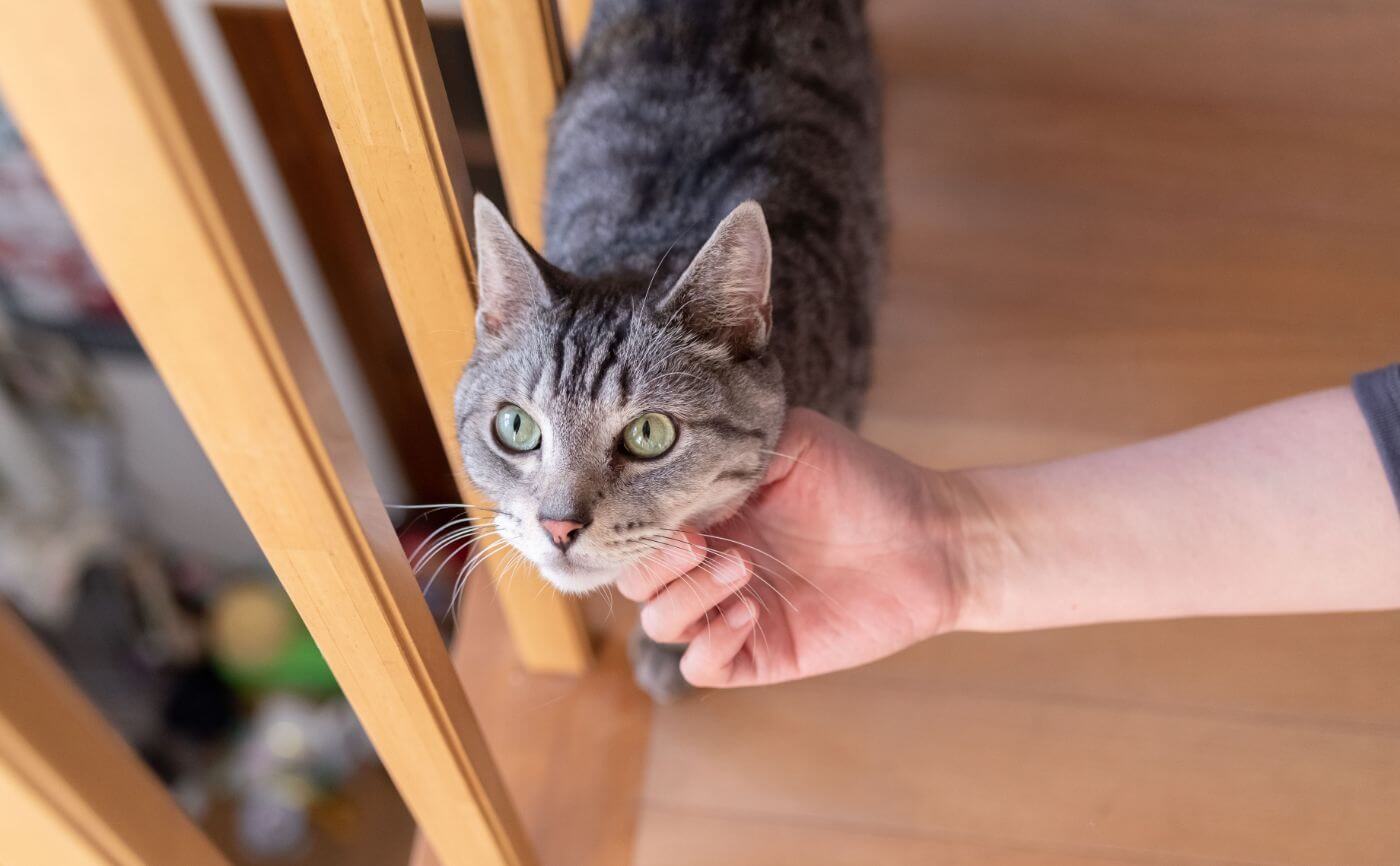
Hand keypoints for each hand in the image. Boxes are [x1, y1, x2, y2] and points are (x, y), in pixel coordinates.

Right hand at [616, 408, 967, 687]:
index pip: (638, 529)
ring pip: (661, 624)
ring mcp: (734, 611)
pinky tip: (749, 610)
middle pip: (636, 582)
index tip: (665, 507)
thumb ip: (730, 449)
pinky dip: (712, 644)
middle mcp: (711, 564)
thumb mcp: (793, 442)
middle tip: (700, 542)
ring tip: (743, 568)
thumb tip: (671, 461)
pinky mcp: (764, 652)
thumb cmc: (864, 481)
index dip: (637, 524)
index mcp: (709, 515)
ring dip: (687, 598)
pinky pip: (703, 667)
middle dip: (654, 563)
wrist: (932, 536)